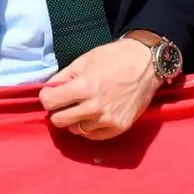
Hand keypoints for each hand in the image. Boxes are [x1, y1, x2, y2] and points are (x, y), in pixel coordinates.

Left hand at [39, 37, 160, 140]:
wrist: (146, 63)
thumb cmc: (114, 58)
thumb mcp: (83, 61)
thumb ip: (63, 77)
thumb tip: (49, 90)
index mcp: (84, 87)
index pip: (49, 102)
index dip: (47, 96)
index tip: (52, 93)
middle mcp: (94, 107)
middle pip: (59, 120)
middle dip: (57, 110)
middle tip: (65, 101)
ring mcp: (107, 120)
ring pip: (75, 129)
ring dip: (75, 119)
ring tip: (83, 106)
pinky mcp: (119, 128)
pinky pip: (92, 136)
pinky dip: (89, 127)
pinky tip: (93, 115)